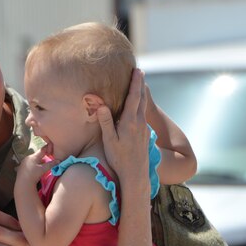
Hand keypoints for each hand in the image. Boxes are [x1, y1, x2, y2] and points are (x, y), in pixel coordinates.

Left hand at [16, 146, 53, 186]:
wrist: (23, 184)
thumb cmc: (33, 175)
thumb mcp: (43, 169)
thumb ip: (51, 164)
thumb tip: (59, 161)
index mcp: (33, 156)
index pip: (42, 150)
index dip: (48, 148)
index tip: (52, 149)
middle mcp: (28, 158)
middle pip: (38, 155)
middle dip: (44, 156)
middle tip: (49, 158)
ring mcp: (24, 163)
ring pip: (34, 160)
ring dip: (39, 161)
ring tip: (43, 165)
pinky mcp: (22, 168)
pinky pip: (30, 164)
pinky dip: (34, 165)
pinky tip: (36, 170)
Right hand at [97, 69, 148, 189]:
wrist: (135, 175)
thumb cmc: (119, 159)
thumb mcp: (109, 141)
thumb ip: (106, 122)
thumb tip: (101, 104)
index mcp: (130, 121)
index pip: (134, 97)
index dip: (136, 82)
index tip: (137, 70)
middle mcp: (140, 122)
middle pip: (142, 98)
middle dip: (140, 84)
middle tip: (140, 71)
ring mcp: (144, 128)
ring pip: (143, 106)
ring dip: (142, 93)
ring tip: (140, 84)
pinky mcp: (145, 134)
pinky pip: (143, 114)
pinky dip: (140, 105)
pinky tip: (137, 106)